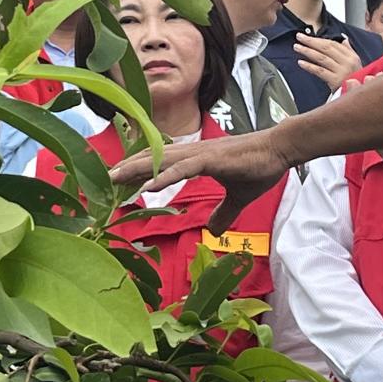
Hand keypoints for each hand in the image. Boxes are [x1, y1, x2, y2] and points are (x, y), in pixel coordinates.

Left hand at [109, 130, 292, 234]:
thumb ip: (223, 213)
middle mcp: (193, 153)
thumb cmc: (259, 168)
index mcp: (195, 159)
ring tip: (114, 178)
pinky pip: (184, 169)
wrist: (280, 150)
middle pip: (152, 159)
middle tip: (102, 179)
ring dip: (137, 169)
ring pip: (162, 160)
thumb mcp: (238, 198)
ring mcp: (202, 154)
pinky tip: (149, 186)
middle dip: (127, 169)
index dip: (138, 171)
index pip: (159, 163)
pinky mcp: (213, 159)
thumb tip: (214, 231)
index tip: (117, 181)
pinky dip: (165, 176)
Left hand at [293, 33, 361, 91]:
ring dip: (307, 51)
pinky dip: (309, 66)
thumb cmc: (357, 81)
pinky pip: (320, 71)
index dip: (319, 39)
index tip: (307, 36)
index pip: (333, 44)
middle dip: (311, 41)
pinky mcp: (335, 81)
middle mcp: (347, 62)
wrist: (360, 95)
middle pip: (326, 48)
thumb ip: (349, 51)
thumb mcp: (357, 64)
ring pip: (321, 58)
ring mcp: (341, 71)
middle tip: (300, 37)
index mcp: (351, 56)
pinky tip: (301, 62)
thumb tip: (344, 40)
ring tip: (297, 47)